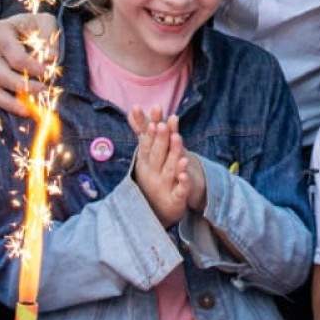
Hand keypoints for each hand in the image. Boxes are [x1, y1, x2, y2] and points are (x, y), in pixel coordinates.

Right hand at [0, 13, 56, 125]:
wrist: (25, 30)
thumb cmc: (37, 27)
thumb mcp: (47, 23)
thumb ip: (49, 39)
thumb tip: (51, 59)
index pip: (15, 57)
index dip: (32, 69)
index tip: (48, 73)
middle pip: (0, 76)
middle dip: (23, 87)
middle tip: (43, 92)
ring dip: (8, 104)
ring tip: (28, 111)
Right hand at [128, 107, 192, 227]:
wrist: (158, 211)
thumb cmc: (153, 176)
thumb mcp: (146, 155)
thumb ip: (143, 131)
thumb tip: (134, 108)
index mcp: (145, 162)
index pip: (147, 144)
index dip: (151, 133)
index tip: (154, 120)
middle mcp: (152, 174)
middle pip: (157, 154)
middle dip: (161, 139)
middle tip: (163, 124)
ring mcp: (163, 186)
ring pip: (169, 169)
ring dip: (173, 155)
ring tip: (178, 139)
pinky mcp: (175, 199)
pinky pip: (180, 190)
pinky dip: (183, 182)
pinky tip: (186, 174)